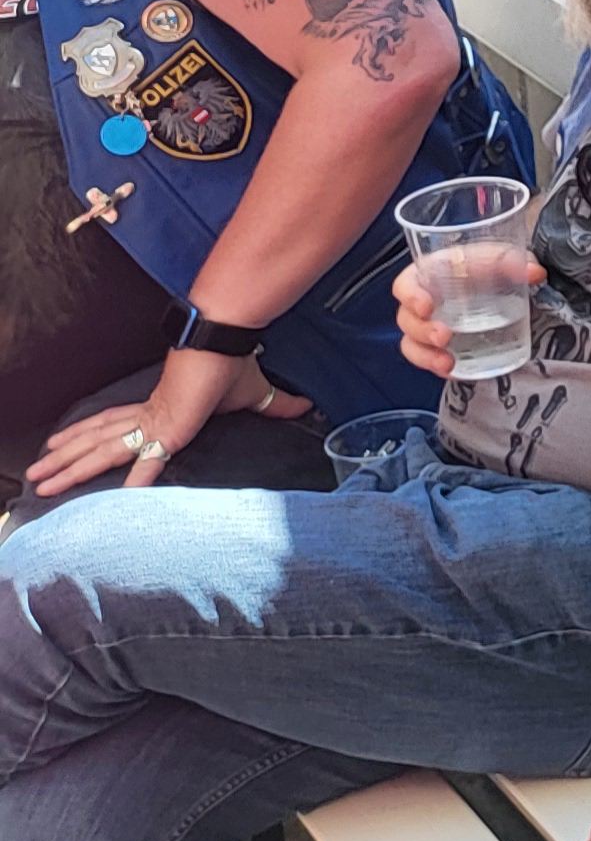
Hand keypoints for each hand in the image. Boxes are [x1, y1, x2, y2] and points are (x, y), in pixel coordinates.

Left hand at [23, 350, 308, 496]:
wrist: (224, 341)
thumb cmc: (233, 363)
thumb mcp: (253, 393)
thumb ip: (274, 405)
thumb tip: (306, 406)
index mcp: (159, 406)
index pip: (114, 424)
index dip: (86, 435)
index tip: (61, 444)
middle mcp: (147, 414)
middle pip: (96, 440)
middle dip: (63, 458)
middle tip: (34, 475)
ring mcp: (155, 422)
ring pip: (103, 449)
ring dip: (71, 467)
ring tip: (42, 482)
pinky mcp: (170, 430)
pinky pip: (149, 461)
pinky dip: (134, 479)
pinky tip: (117, 500)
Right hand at [392, 251, 542, 375]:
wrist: (502, 282)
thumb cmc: (491, 265)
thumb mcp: (502, 257)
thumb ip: (514, 261)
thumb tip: (535, 272)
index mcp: (429, 275)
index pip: (405, 285)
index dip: (410, 296)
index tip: (426, 306)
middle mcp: (424, 303)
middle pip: (407, 320)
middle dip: (421, 331)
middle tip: (444, 336)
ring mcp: (430, 327)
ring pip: (413, 345)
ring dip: (426, 356)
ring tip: (447, 363)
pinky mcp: (442, 347)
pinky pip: (431, 361)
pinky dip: (440, 368)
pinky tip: (456, 373)